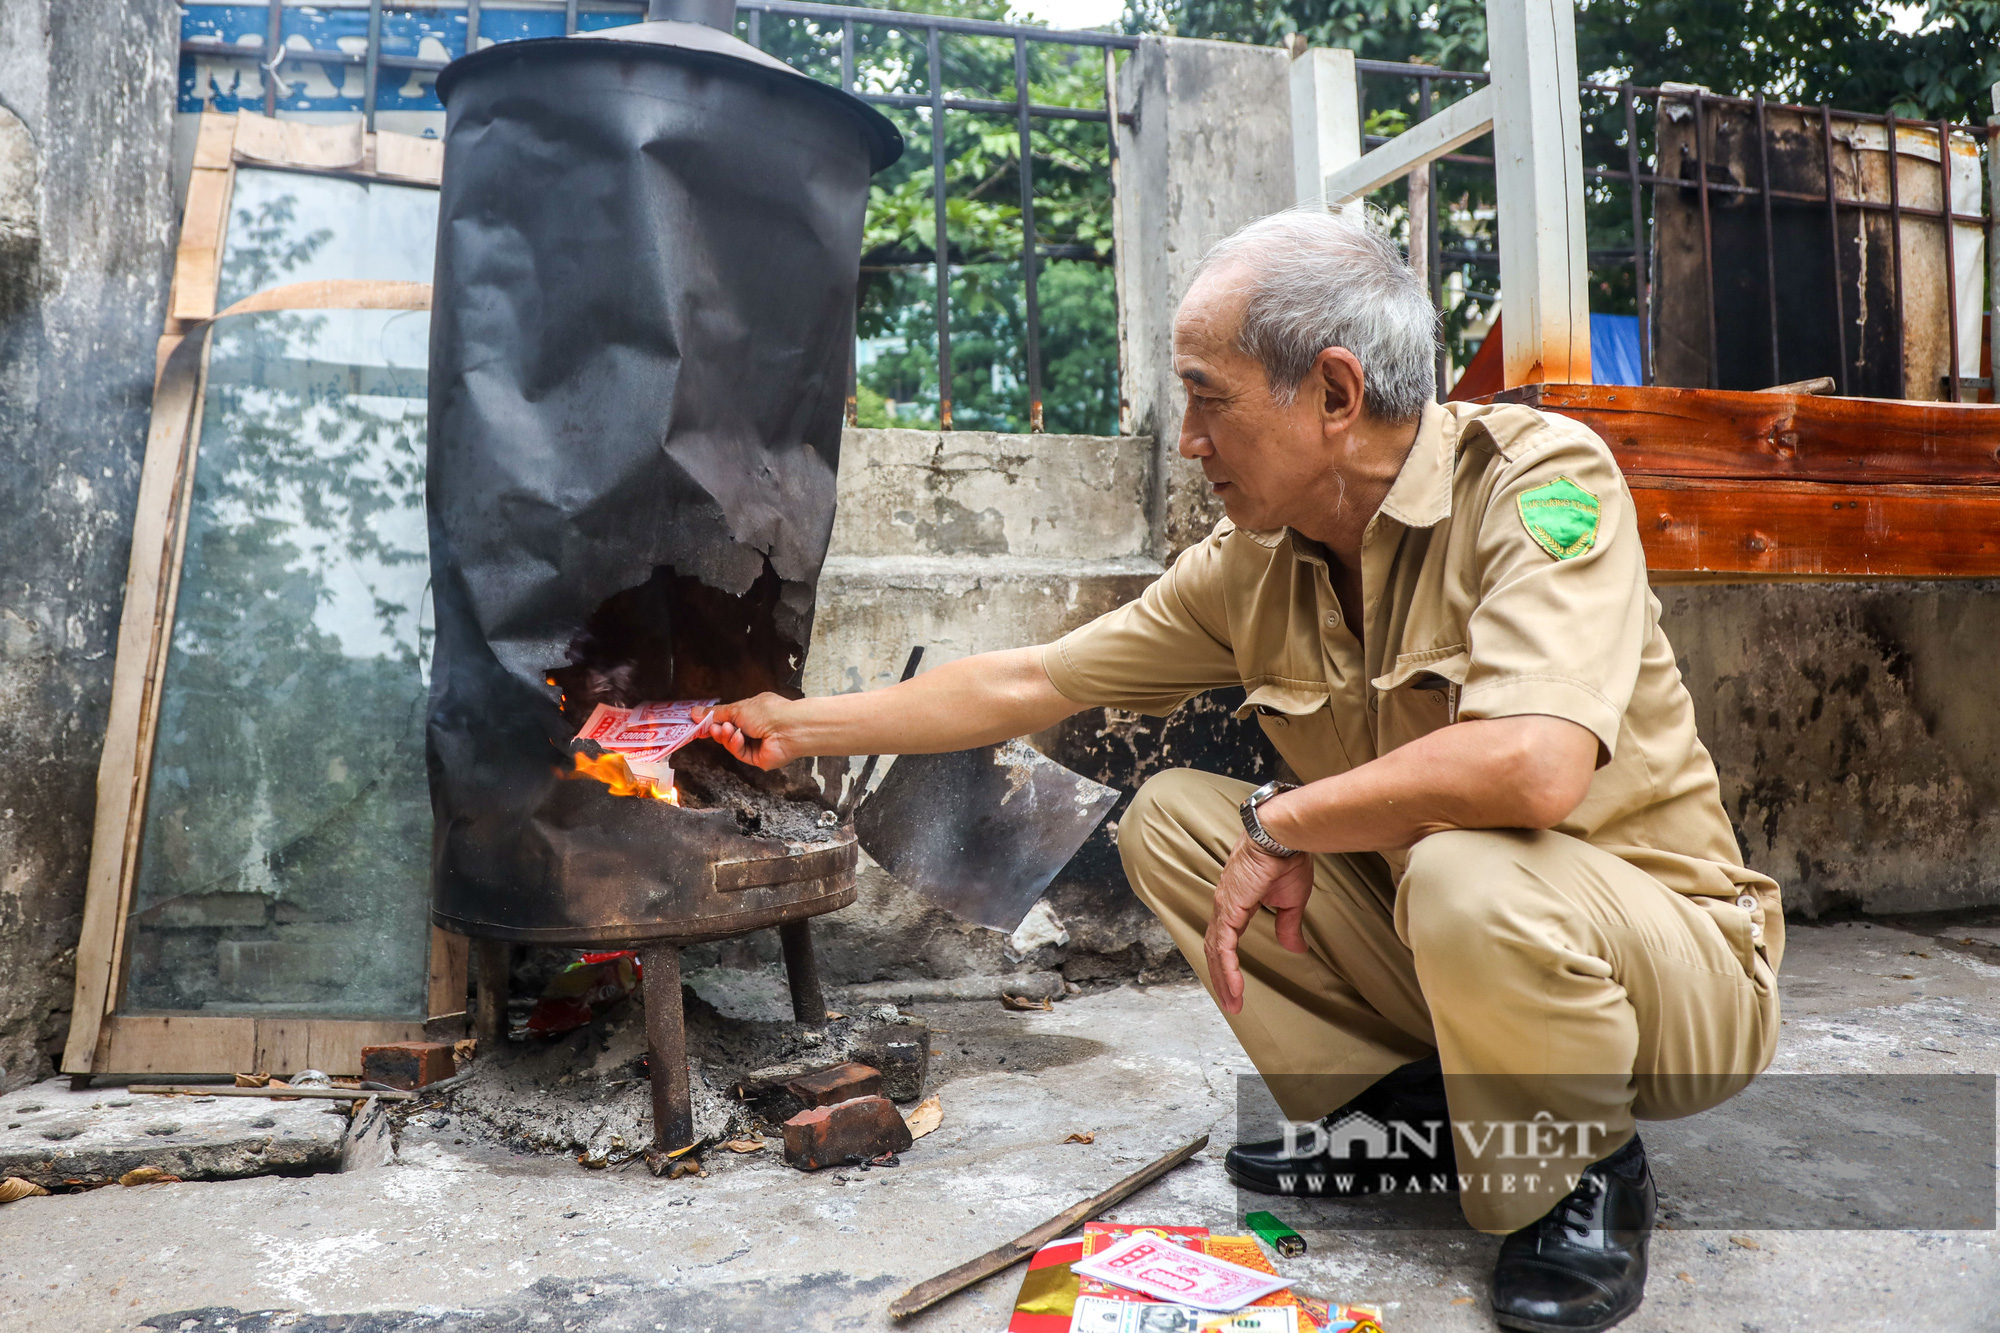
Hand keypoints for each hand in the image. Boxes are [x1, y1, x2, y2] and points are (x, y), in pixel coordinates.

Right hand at [694, 694, 802, 769]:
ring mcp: (757, 743)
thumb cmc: (769, 713)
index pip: (729, 717)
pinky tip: (738, 738)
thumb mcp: (737, 708)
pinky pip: (740, 753)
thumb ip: (716, 713)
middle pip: (729, 732)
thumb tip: (695, 713)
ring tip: (725, 729)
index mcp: (753, 711)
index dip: (714, 720)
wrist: (788, 728)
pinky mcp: (758, 758)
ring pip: (732, 743)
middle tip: (709, 727)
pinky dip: (735, 745)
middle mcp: (756, 727)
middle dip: (718, 729)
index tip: (698, 723)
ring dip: (726, 736)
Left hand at [1204, 835, 1312, 1014]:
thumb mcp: (1290, 901)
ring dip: (1224, 980)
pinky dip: (1228, 969)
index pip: (1225, 940)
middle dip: (1222, 979)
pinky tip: (1234, 987)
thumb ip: (1287, 926)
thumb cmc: (1287, 858)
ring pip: (1217, 951)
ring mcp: (1224, 907)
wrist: (1283, 835)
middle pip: (1216, 950)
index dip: (1228, 964)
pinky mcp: (1230, 909)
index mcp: (1236, 903)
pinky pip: (1225, 946)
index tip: (1236, 987)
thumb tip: (1295, 949)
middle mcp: (1225, 906)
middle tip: (1231, 1003)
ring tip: (1233, 1004)